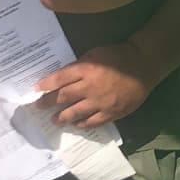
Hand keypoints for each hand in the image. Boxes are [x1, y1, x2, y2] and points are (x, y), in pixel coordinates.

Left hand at [34, 44, 148, 127]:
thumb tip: (63, 79)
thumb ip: (79, 67)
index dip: (46, 85)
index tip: (35, 90)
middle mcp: (90, 87)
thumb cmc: (117, 55)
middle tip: (39, 106)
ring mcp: (101, 102)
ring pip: (76, 113)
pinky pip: (93, 122)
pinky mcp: (112, 112)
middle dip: (49, 102)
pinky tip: (76, 125)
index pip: (60, 79)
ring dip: (62, 117)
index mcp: (86, 69)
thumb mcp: (95, 54)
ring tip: (54, 120)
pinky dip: (82, 124)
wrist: (143, 65)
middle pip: (64, 97)